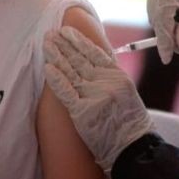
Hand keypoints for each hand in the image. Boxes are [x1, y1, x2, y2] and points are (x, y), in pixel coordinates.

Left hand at [44, 26, 154, 172]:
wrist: (132, 147)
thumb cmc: (128, 122)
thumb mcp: (126, 93)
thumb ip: (110, 77)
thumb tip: (94, 62)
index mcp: (117, 75)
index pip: (94, 52)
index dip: (79, 41)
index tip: (67, 31)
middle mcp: (106, 82)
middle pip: (80, 59)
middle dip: (64, 45)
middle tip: (50, 34)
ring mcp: (94, 96)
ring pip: (71, 71)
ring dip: (57, 56)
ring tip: (46, 45)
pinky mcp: (83, 112)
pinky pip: (66, 92)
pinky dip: (56, 79)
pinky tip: (47, 68)